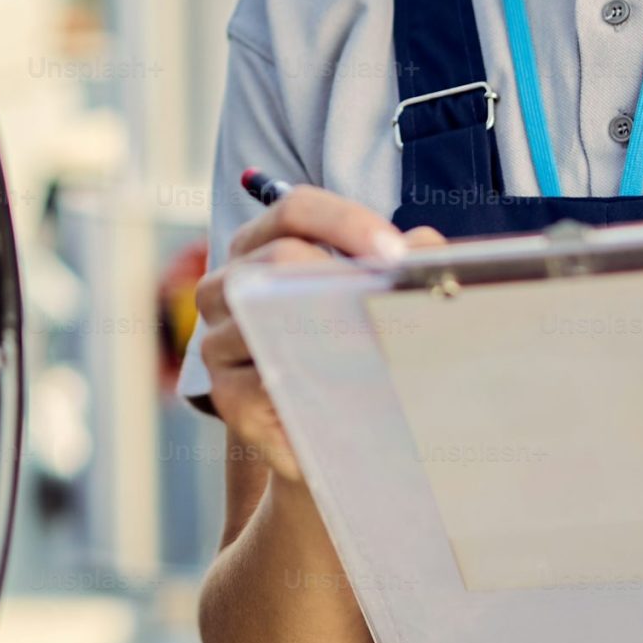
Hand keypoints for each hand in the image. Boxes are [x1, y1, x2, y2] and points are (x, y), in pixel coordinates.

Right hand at [194, 185, 441, 483]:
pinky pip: (264, 383)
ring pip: (270, 320)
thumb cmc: (343, 347)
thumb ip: (399, 264)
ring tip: (381, 348)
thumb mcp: (372, 297)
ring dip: (330, 332)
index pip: (294, 210)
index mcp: (260, 246)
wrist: (314, 432)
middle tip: (393, 299)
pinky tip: (352, 398)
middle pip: (280, 257)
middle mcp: (228, 285)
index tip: (394, 253)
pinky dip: (312, 388)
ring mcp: (219, 341)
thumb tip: (424, 247)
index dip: (345, 222)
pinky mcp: (227, 396)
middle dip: (342, 275)